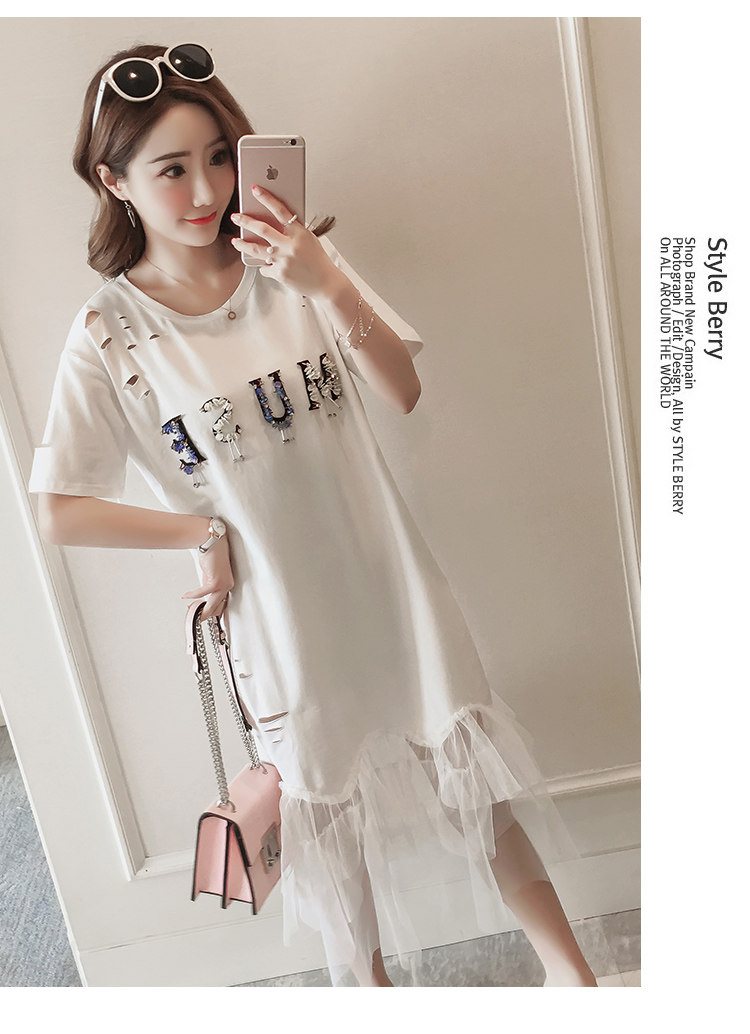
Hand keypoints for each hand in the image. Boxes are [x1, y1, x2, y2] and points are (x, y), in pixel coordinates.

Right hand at [180, 535, 233, 620]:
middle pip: (218, 606)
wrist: (212, 543)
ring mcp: (224, 584)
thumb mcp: (209, 575)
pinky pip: (202, 592)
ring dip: (201, 608)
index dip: (211, 611)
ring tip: (192, 610)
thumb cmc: (212, 556)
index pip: (221, 603)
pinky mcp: (216, 581)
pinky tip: (186, 596)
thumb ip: (208, 586)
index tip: (202, 615)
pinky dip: (193, 595)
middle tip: (197, 618)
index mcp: (227, 585)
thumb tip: (202, 597)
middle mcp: (228, 585)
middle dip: (206, 613)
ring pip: (212, 603)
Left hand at [229, 185, 343, 299]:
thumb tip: (274, 225)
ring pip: (256, 249)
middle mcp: (291, 245)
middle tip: (236, 217)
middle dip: (246, 221)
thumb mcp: (310, 241)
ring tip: (236, 241)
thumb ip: (294, 232)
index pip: (281, 210)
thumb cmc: (319, 262)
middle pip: (262, 229)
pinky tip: (268, 266)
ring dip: (243, 244)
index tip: (255, 190)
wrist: (327, 284)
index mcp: (301, 233)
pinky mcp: (280, 274)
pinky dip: (265, 267)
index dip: (266, 198)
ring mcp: (284, 260)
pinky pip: (265, 268)